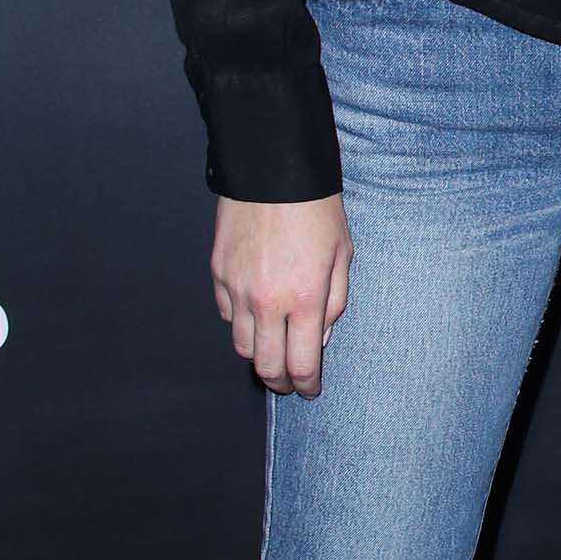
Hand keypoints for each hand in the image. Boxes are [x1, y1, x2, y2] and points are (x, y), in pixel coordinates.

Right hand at [210, 194, 352, 398]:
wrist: (273, 169)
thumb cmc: (316, 209)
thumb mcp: (342, 255)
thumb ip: (333, 302)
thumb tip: (319, 338)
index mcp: (305, 298)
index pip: (302, 363)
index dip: (305, 385)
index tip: (309, 390)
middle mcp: (267, 301)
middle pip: (266, 366)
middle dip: (280, 381)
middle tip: (290, 381)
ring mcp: (238, 289)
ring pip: (242, 345)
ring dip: (258, 355)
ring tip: (273, 351)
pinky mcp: (218, 274)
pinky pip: (227, 315)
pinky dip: (241, 323)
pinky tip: (256, 316)